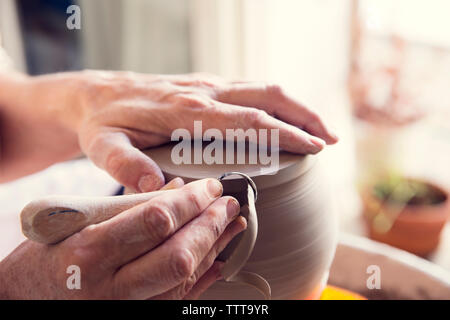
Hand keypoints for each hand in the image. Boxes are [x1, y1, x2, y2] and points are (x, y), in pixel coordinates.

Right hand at [0, 178, 245, 298]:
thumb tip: (177, 191)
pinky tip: (219, 258)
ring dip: (216, 249)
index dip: (190, 202)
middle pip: (178, 256)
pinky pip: (180, 301)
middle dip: (210, 226)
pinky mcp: (138, 317)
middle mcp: (111, 289)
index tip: (209, 186)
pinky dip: (204, 277)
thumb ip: (128, 206)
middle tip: (227, 204)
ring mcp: (126, 309)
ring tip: (233, 225)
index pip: (156, 222)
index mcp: (90, 254)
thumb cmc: (46, 255)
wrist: (24, 300)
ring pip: (185, 281)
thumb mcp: (76, 221)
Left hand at [74, 71, 337, 191]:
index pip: (249, 121)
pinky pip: (248, 88)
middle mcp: (204, 93)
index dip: (285, 133)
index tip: (314, 147)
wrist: (96, 95)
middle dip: (304, 117)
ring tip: (320, 129)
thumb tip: (156, 185)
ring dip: (295, 107)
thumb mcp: (104, 146)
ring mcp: (206, 87)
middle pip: (267, 97)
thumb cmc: (104, 123)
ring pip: (263, 88)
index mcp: (188, 112)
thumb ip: (124, 165)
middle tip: (331, 139)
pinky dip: (274, 102)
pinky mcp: (205, 86)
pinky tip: (284, 116)